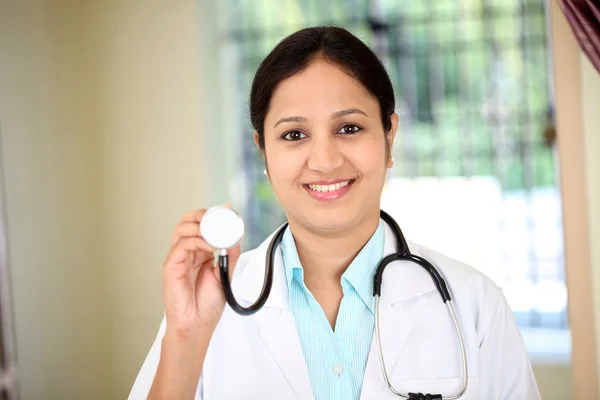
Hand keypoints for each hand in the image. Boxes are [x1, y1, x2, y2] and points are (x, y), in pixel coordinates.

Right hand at [162, 205, 241, 338]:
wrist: (197, 325)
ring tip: (216, 232)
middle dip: (202, 215)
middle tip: (219, 216)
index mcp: (197, 252)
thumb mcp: (225, 274)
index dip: (211, 215)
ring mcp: (177, 258)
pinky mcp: (171, 267)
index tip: (228, 212)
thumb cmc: (207, 304)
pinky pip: (182, 246)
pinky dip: (197, 241)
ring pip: (182, 229)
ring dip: (200, 226)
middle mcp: (185, 252)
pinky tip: (210, 246)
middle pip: (187, 222)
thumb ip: (230, 255)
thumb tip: (236, 235)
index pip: (199, 224)